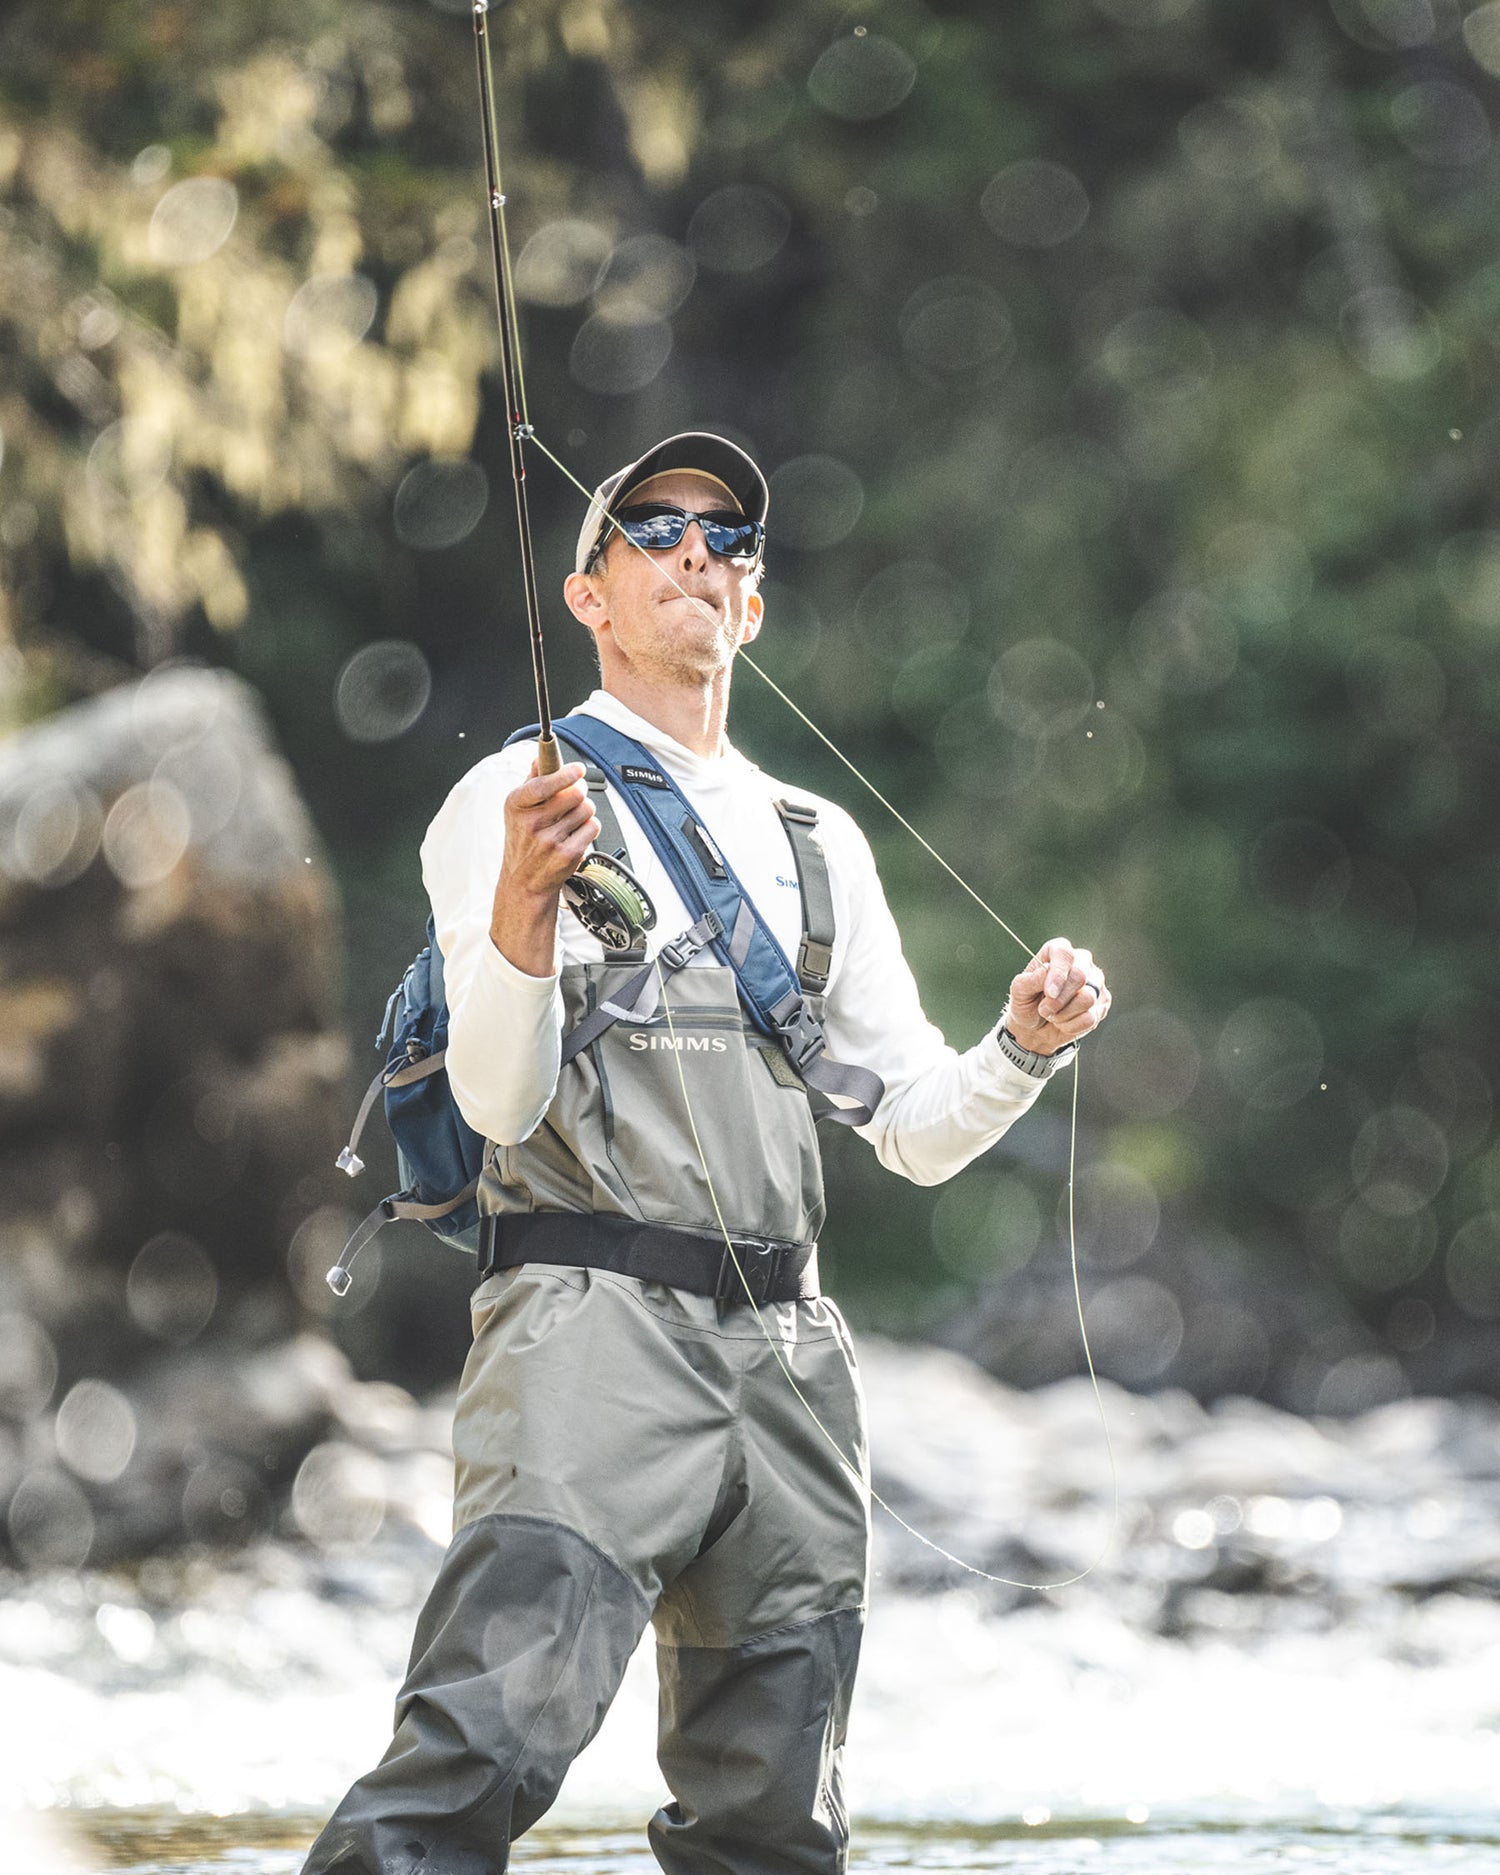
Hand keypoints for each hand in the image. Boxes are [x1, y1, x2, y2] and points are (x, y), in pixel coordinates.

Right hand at [489, 761, 598, 975]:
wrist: (524, 881)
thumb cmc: (522, 842)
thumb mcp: (518, 810)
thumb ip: (531, 782)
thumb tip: (540, 757)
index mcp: (516, 806)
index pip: (543, 784)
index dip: (564, 774)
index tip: (577, 769)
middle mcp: (531, 824)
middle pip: (574, 794)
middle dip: (579, 793)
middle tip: (575, 797)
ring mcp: (549, 841)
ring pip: (586, 810)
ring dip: (584, 812)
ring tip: (572, 820)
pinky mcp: (567, 855)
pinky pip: (592, 828)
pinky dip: (589, 828)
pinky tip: (575, 834)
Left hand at [1005, 936, 1110, 1055]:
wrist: (1035, 1028)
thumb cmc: (1027, 1003)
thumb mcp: (1019, 991)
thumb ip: (1030, 980)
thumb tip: (1047, 971)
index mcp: (1058, 950)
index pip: (1064, 954)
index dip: (1058, 974)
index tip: (1049, 993)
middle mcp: (1081, 962)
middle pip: (1079, 976)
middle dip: (1058, 999)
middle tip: (1044, 1009)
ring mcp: (1095, 983)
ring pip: (1087, 998)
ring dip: (1063, 1014)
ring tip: (1053, 1014)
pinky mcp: (1102, 1004)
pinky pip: (1090, 1018)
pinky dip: (1071, 1026)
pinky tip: (1064, 1022)